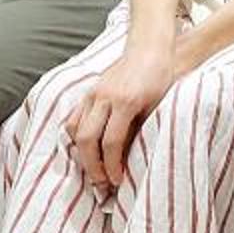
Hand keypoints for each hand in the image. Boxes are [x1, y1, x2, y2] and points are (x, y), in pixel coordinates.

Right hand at [67, 51, 173, 189]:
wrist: (150, 48)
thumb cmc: (159, 77)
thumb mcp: (156, 106)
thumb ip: (139, 131)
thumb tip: (126, 161)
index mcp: (125, 101)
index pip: (111, 142)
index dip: (112, 166)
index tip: (117, 181)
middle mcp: (104, 97)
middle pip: (88, 139)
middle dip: (93, 166)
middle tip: (102, 184)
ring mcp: (93, 93)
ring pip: (76, 130)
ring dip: (82, 154)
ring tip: (94, 170)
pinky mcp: (89, 91)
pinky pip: (74, 118)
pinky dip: (76, 137)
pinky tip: (86, 149)